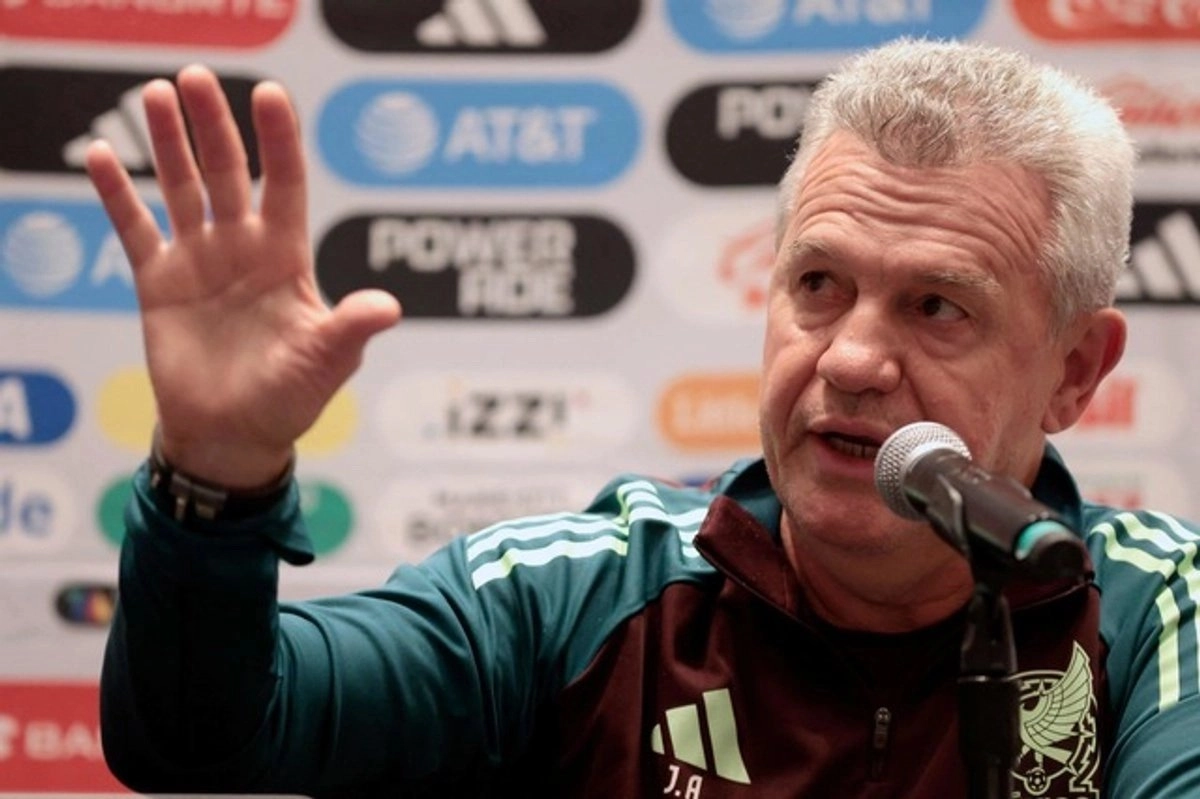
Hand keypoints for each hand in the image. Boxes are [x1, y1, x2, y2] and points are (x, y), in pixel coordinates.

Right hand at [86, 65, 399, 486]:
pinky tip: (101, 155)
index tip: (271, 94)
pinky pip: (135, 229)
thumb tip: (389, 307)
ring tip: (156, 95)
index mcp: (288, 257)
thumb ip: (349, 329)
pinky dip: (117, 195)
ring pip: (183, 188)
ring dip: (169, 145)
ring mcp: (200, 260)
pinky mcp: (159, 282)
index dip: (281, 141)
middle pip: (230, 173)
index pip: (287, 184)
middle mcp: (244, 247)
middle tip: (197, 78)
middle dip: (215, 127)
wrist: (234, 434)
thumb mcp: (326, 362)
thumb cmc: (290, 398)